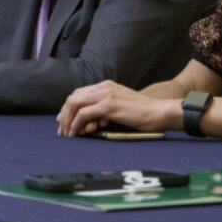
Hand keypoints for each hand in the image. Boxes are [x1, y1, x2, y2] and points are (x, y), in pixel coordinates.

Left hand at [56, 80, 175, 136]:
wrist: (159, 112)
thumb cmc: (143, 114)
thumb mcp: (121, 108)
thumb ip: (104, 112)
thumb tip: (88, 124)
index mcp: (107, 85)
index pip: (79, 93)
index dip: (68, 107)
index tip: (63, 121)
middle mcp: (104, 87)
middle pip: (73, 97)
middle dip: (64, 115)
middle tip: (62, 131)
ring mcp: (106, 95)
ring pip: (75, 104)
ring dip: (68, 121)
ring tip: (67, 135)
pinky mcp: (108, 105)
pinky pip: (83, 114)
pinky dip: (76, 125)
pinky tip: (76, 134)